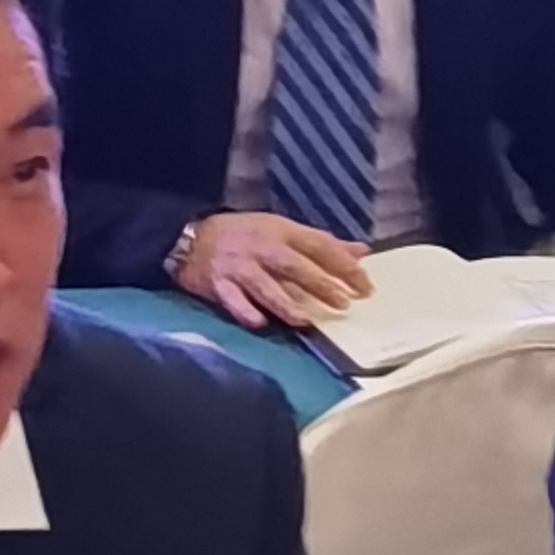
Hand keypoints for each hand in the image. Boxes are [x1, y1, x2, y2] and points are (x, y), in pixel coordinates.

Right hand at [179, 207, 374, 331]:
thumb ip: (319, 244)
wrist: (189, 237)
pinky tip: (260, 323)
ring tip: (306, 320)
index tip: (365, 285)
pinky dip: (247, 312)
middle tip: (344, 303)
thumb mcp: (281, 230)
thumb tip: (360, 252)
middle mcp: (261, 247)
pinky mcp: (218, 284)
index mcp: (281, 231)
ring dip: (287, 303)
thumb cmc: (242, 235)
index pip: (318, 245)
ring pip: (266, 285)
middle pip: (295, 266)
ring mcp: (239, 266)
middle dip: (320, 284)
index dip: (343, 265)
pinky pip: (233, 300)